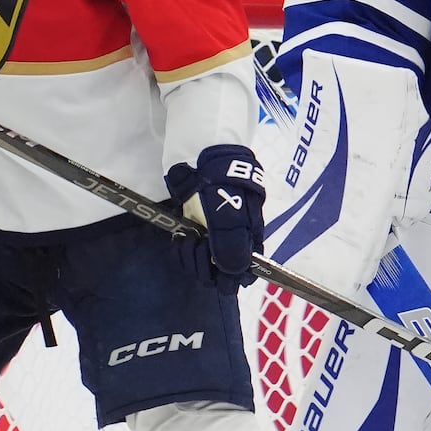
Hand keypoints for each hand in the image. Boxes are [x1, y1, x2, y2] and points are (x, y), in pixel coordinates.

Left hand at [166, 144, 265, 296]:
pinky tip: (180, 238)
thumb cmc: (220, 183)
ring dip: (192, 257)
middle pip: (221, 270)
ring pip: (204, 262)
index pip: (244, 271)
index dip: (230, 278)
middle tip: (197, 245)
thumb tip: (234, 276)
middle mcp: (234, 237)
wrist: (201, 153)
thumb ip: (232, 246)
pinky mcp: (196, 224)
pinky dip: (184, 249)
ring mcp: (214, 231)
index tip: (215, 270)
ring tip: (186, 240)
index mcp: (250, 236)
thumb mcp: (229, 215)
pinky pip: (191, 249)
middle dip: (205, 265)